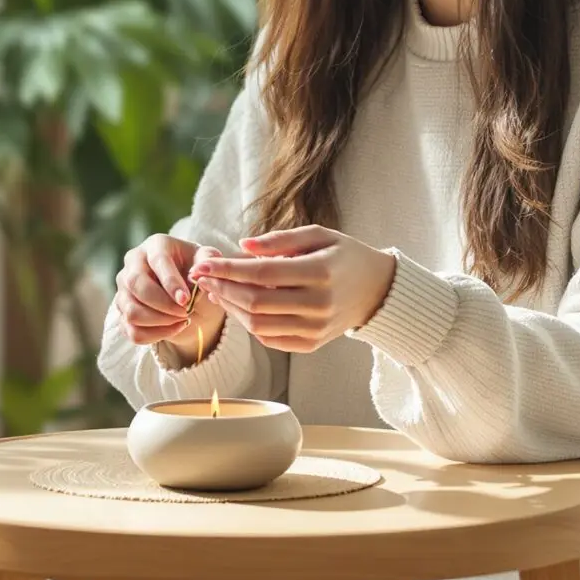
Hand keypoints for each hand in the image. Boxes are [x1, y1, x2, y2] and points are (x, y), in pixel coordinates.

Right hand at [114, 234, 228, 360]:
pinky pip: (131, 331)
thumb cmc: (194, 269)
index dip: (171, 282)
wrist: (184, 287)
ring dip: (159, 322)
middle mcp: (133, 264)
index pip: (157, 261)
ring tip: (182, 320)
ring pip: (131, 311)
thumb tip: (197, 273)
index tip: (186, 300)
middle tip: (185, 313)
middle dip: (163, 305)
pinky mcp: (122, 311)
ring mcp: (123, 288)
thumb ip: (209, 260)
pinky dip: (154, 335)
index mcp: (155, 245)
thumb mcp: (207, 261)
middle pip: (136, 285)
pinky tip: (174, 328)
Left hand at [191, 225, 396, 352]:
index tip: (203, 263)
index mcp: (321, 272)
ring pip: (259, 325)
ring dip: (231, 308)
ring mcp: (316, 329)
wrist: (377, 290)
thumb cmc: (344, 255)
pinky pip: (270, 339)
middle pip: (256, 302)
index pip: (263, 273)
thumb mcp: (319, 235)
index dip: (228, 269)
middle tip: (202, 277)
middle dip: (223, 289)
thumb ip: (280, 240)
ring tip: (216, 290)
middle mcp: (319, 304)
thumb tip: (242, 247)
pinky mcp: (312, 344)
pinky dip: (249, 324)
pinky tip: (237, 306)